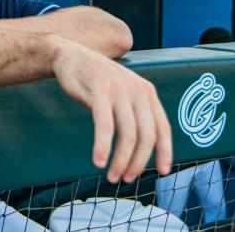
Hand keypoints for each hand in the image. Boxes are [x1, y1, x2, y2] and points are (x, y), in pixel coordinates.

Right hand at [50, 36, 171, 183]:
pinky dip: (103, 146)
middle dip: (138, 162)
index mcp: (147, 92)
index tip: (162, 172)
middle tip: (127, 179)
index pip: (163, 127)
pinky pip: (105, 125)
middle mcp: (137, 91)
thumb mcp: (121, 93)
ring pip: (128, 134)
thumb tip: (138, 150)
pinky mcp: (99, 91)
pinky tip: (98, 161)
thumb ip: (132, 114)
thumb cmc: (95, 81)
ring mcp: (119, 90)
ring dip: (121, 160)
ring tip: (112, 176)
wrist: (69, 55)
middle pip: (146, 135)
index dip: (165, 152)